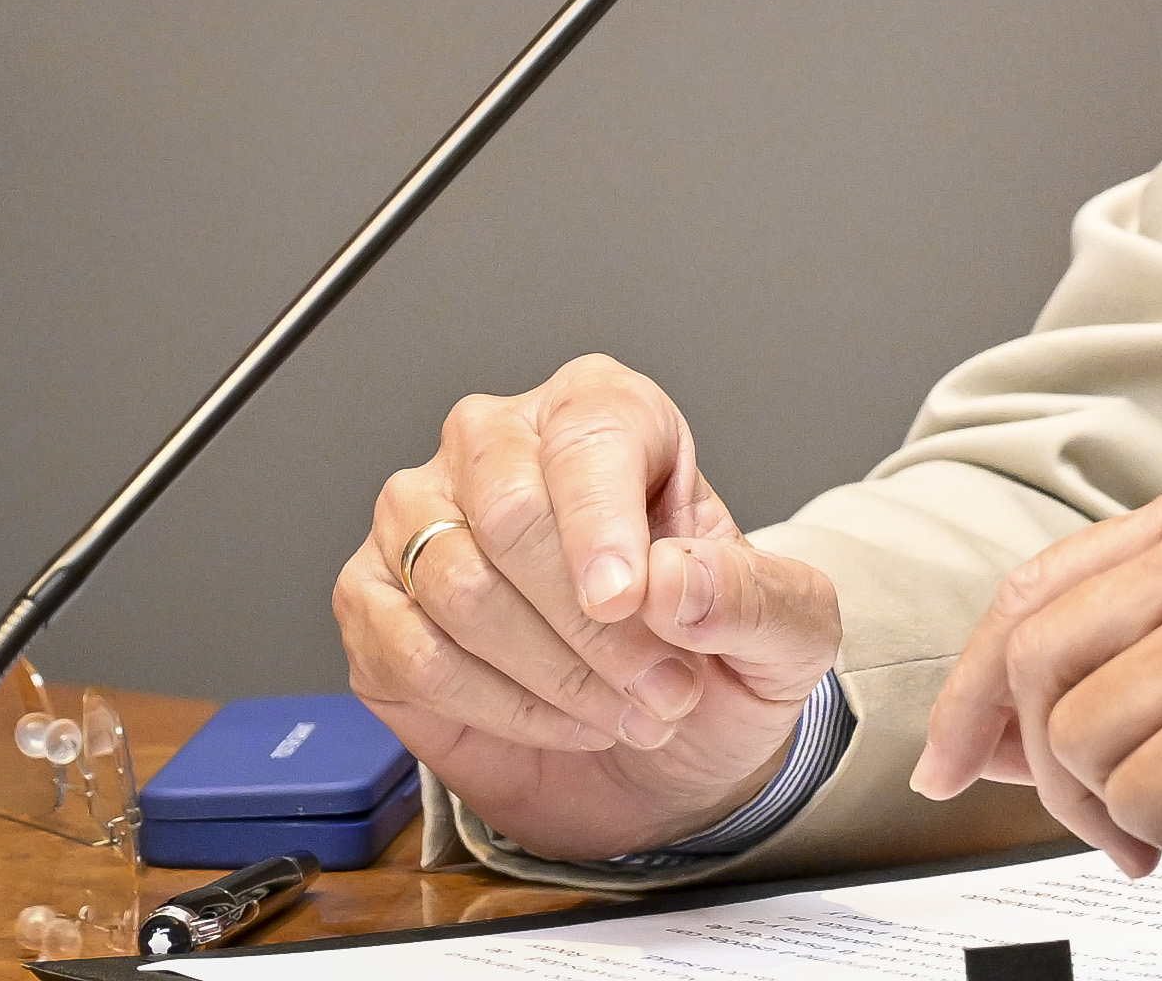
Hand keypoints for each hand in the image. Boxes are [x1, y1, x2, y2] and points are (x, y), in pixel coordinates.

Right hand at [335, 353, 843, 859]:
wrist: (664, 751)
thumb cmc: (714, 658)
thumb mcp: (787, 632)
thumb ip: (750, 596)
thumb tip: (672, 580)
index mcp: (600, 411)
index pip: (585, 441)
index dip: (603, 524)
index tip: (626, 601)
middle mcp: (497, 446)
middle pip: (509, 512)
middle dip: (590, 627)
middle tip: (663, 691)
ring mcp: (420, 520)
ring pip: (458, 587)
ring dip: (554, 676)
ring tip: (631, 714)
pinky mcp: (375, 604)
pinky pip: (411, 653)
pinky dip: (496, 706)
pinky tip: (562, 723)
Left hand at [912, 467, 1161, 964]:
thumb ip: (1124, 659)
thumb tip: (977, 723)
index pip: (1036, 586)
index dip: (976, 686)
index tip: (953, 756)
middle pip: (1030, 656)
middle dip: (1043, 768)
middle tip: (1117, 823)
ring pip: (1073, 737)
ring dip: (1124, 810)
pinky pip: (1134, 804)